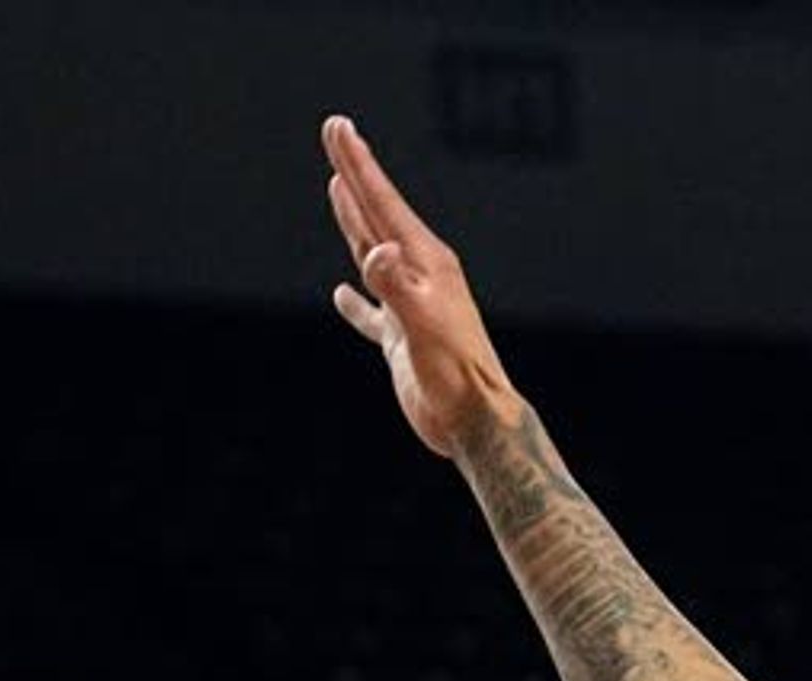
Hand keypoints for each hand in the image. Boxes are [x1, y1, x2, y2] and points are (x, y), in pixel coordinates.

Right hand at [319, 113, 521, 457]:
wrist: (475, 421)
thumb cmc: (456, 375)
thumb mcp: (424, 326)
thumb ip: (397, 287)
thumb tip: (377, 252)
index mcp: (424, 261)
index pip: (382, 201)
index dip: (356, 163)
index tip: (337, 127)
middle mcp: (419, 274)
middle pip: (376, 213)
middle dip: (353, 173)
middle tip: (336, 133)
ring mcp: (410, 305)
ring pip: (373, 251)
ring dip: (354, 219)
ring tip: (338, 188)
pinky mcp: (405, 341)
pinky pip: (373, 312)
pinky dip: (356, 301)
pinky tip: (342, 294)